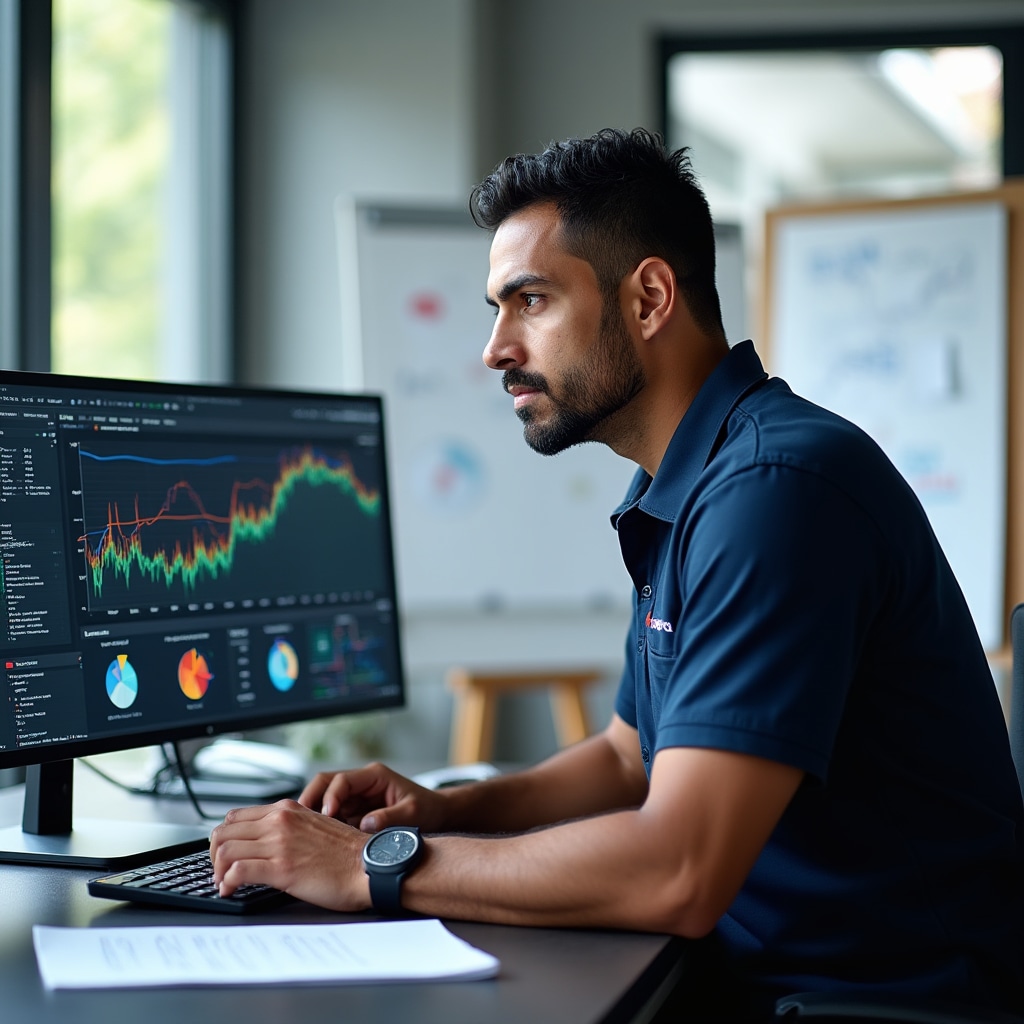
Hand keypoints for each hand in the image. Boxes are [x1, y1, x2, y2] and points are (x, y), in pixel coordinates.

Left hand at [210, 799, 370, 909]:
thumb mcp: (315, 826)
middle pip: (224, 832)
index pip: (236, 817)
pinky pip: (237, 871)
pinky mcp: (281, 868)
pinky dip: (226, 883)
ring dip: (218, 870)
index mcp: (287, 810)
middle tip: (221, 872)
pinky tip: (231, 891)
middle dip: (215, 855)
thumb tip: (267, 841)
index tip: (226, 855)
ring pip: (224, 850)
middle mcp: (279, 821)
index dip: (224, 838)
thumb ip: (290, 827)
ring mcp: (279, 843)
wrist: (368, 865)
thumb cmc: (347, 853)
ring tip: (224, 884)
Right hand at [299, 761, 447, 832]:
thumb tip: (366, 826)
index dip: (330, 796)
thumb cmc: (429, 810)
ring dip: (314, 817)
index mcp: (374, 776)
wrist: (439, 816)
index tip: (327, 815)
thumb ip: (390, 818)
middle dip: (310, 802)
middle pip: (324, 786)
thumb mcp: (414, 813)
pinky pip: (332, 818)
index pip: (340, 780)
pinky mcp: (355, 814)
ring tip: (305, 836)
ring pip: (324, 801)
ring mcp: (356, 799)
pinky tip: (318, 843)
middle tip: (301, 824)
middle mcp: (362, 784)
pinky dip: (323, 829)